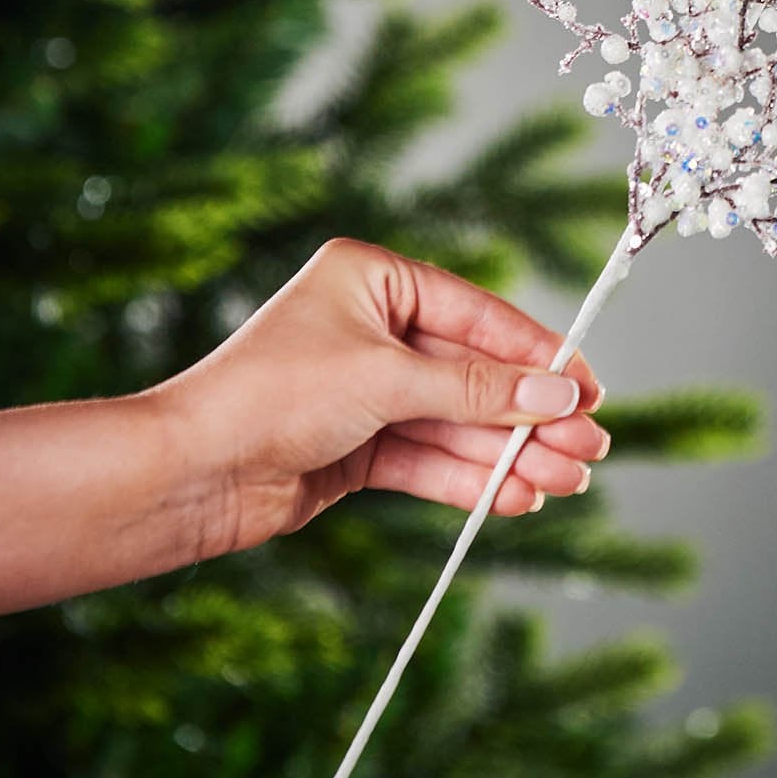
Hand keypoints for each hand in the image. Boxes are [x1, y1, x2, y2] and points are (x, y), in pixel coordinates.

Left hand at [158, 237, 609, 556]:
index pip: (478, 314)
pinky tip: (516, 497)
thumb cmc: (272, 396)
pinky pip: (428, 459)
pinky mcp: (354, 447)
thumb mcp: (388, 381)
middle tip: (590, 447)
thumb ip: (480, 390)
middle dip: (531, 415)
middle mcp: (371, 329)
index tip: (590, 387)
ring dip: (510, 454)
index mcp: (373, 279)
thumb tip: (561, 392)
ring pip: (457, 423)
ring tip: (566, 482)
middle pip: (473, 374)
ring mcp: (363, 390)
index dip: (539, 353)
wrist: (186, 475)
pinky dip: (470, 479)